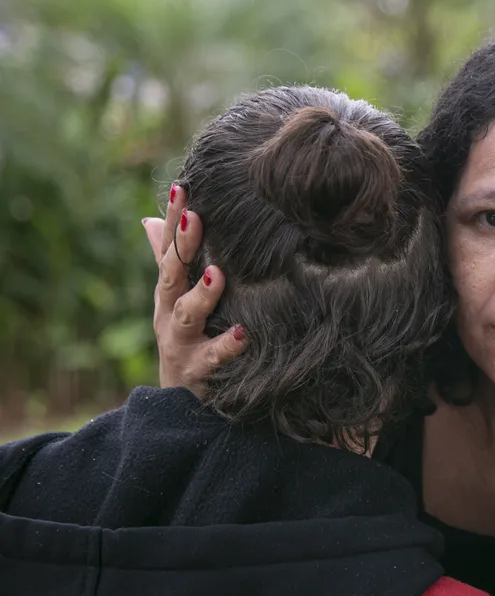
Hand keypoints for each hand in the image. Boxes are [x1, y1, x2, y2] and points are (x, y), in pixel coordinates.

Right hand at [142, 184, 246, 397]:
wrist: (178, 407)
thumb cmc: (185, 340)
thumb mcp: (174, 300)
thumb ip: (166, 261)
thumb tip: (149, 218)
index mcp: (168, 293)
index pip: (167, 249)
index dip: (173, 220)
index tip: (182, 188)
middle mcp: (168, 315)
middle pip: (171, 276)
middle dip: (181, 247)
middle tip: (196, 217)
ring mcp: (181, 344)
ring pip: (187, 316)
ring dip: (202, 294)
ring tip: (219, 273)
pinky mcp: (198, 373)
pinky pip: (213, 359)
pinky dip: (228, 347)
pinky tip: (245, 333)